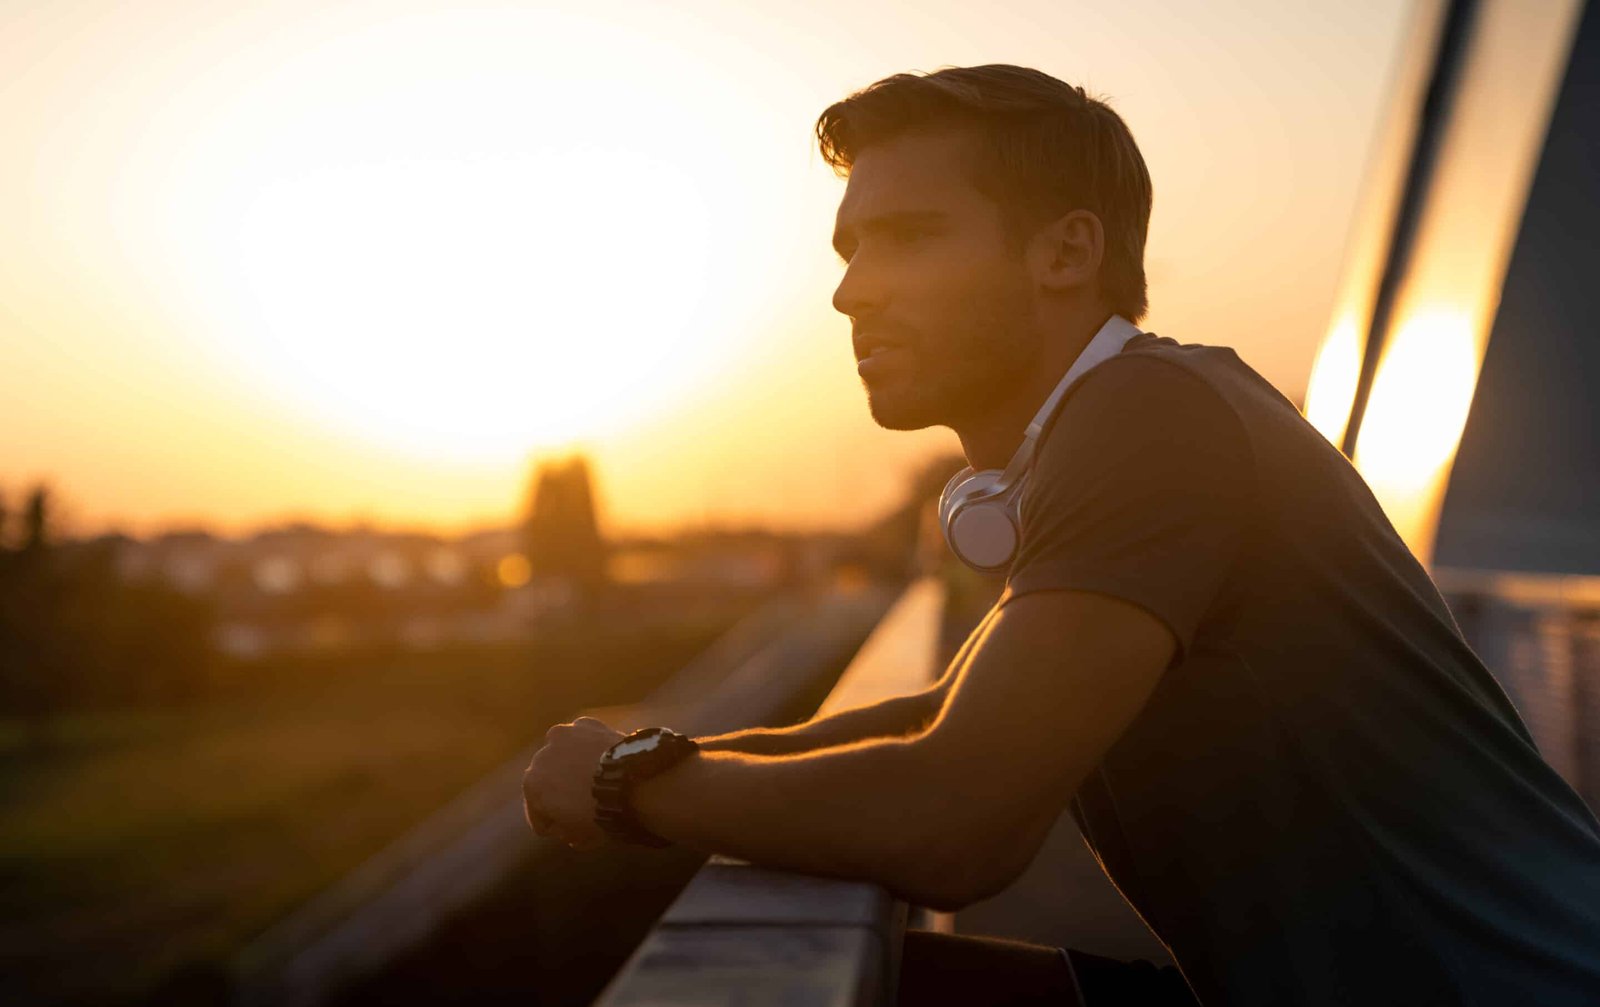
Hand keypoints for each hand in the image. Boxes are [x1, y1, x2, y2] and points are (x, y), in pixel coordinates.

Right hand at [523, 716, 624, 849]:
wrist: (633, 781)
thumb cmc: (602, 813)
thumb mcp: (579, 838)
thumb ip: (564, 832)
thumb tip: (566, 830)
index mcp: (532, 785)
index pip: (537, 813)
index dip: (552, 824)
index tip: (568, 830)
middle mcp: (540, 756)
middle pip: (547, 780)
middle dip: (559, 791)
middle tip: (580, 802)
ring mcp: (562, 735)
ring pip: (562, 755)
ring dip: (570, 764)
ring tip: (593, 777)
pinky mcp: (586, 724)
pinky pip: (582, 740)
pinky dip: (589, 747)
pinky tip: (603, 758)